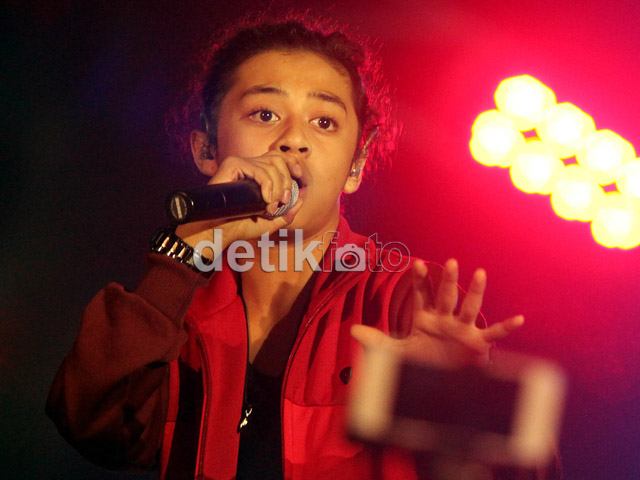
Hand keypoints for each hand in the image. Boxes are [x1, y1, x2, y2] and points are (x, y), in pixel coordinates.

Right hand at [176, 150, 304, 248]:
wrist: (220, 231)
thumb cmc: (241, 225)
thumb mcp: (271, 220)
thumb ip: (288, 211)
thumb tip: (302, 196)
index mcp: (258, 173)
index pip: (281, 158)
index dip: (294, 166)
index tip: (303, 181)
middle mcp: (250, 165)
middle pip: (279, 158)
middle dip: (288, 180)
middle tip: (285, 201)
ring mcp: (241, 163)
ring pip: (271, 165)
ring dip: (277, 188)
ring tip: (271, 207)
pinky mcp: (232, 164)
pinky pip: (258, 169)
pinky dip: (267, 185)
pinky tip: (265, 200)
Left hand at [351, 259, 523, 367]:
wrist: (437, 381)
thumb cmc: (419, 361)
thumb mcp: (394, 352)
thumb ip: (376, 340)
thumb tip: (352, 330)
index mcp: (426, 317)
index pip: (421, 294)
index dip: (419, 280)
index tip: (416, 263)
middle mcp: (445, 318)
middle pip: (446, 296)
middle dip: (447, 280)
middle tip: (450, 261)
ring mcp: (462, 329)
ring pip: (469, 307)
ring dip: (475, 292)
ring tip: (480, 273)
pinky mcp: (476, 344)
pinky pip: (493, 334)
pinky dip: (506, 327)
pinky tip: (519, 319)